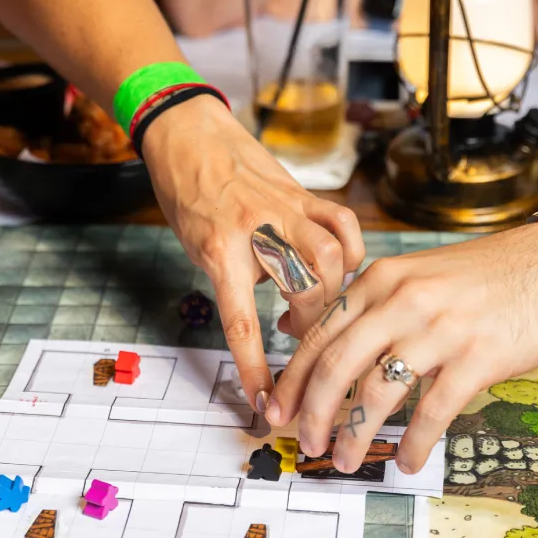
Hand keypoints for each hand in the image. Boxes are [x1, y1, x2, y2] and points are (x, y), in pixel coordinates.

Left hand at [144, 94, 364, 411]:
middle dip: (309, 326)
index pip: (242, 323)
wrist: (187, 133)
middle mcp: (256, 229)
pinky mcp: (303, 194)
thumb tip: (270, 322)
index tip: (268, 404)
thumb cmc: (185, 195)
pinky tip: (342, 267)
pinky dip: (352, 251)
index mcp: (219, 249)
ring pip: (333, 259)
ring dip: (332, 292)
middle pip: (304, 289)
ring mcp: (285, 208)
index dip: (256, 368)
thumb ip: (233, 279)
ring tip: (316, 303)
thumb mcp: (196, 247)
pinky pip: (343, 224)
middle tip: (297, 335)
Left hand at [268, 217, 537, 473]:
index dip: (291, 380)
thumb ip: (359, 304)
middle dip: (314, 414)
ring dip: (355, 436)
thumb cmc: (480, 276)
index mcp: (379, 281)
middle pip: (337, 366)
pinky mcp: (477, 358)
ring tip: (346, 461)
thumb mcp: (410, 274)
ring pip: (378, 393)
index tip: (276, 412)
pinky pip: (433, 411)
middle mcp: (402, 301)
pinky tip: (406, 461)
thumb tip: (294, 329)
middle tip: (306, 444)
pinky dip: (414, 443)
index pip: (318, 335)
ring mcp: (440, 329)